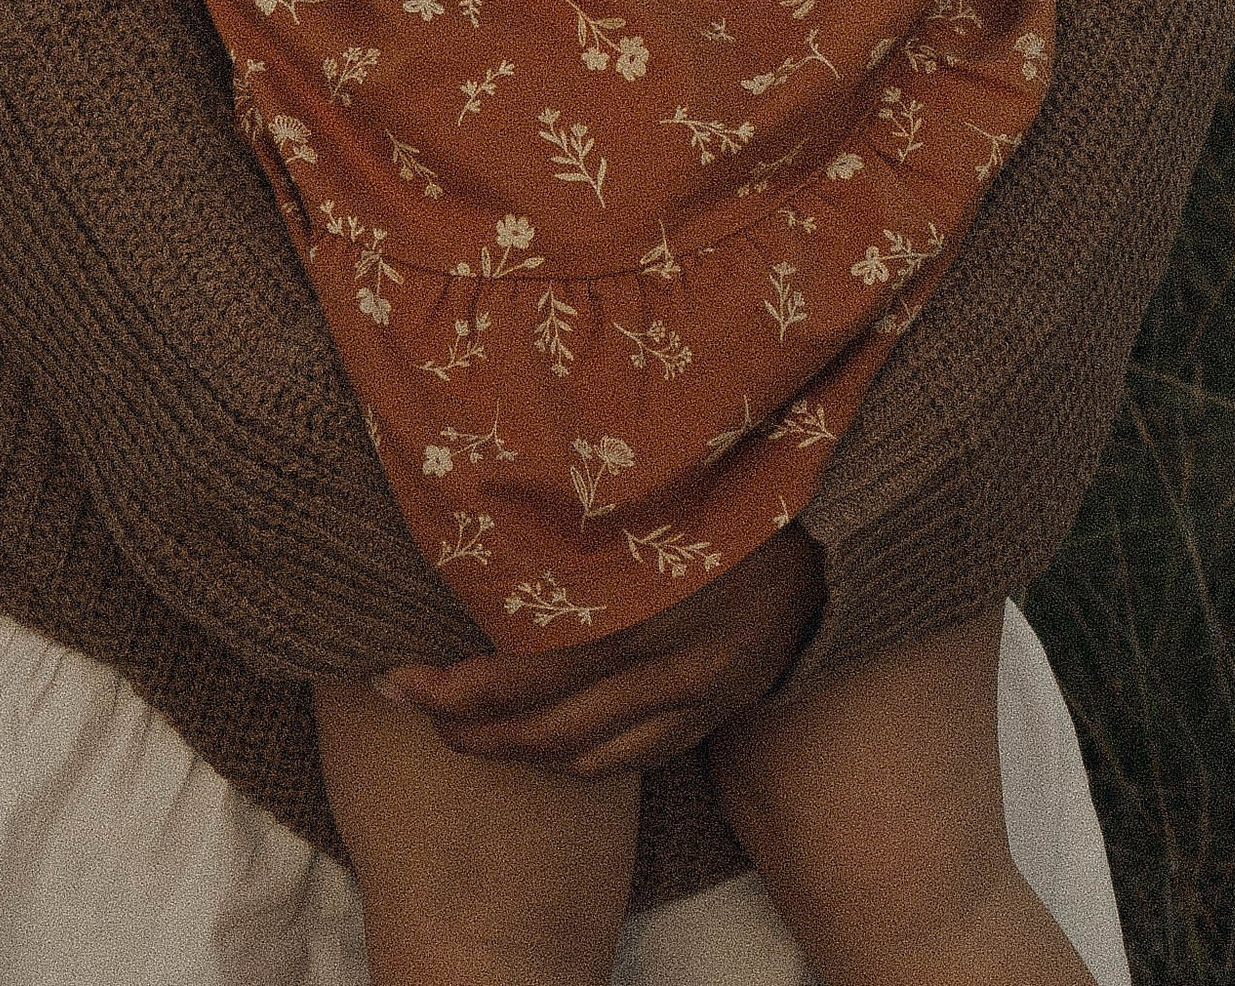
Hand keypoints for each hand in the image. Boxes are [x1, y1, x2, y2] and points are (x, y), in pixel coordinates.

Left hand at [374, 521, 824, 780]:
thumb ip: (577, 507)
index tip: (396, 679)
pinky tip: (546, 746)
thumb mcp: (653, 478)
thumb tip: (488, 490)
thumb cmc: (732, 474)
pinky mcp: (720, 709)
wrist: (838, 512)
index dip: (458, 688)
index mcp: (646, 608)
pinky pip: (638, 756)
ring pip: (588, 755)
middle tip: (407, 706)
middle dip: (469, 728)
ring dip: (517, 751)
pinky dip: (581, 760)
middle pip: (550, 729)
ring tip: (460, 731)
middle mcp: (671, 669)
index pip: (531, 674)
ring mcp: (699, 698)